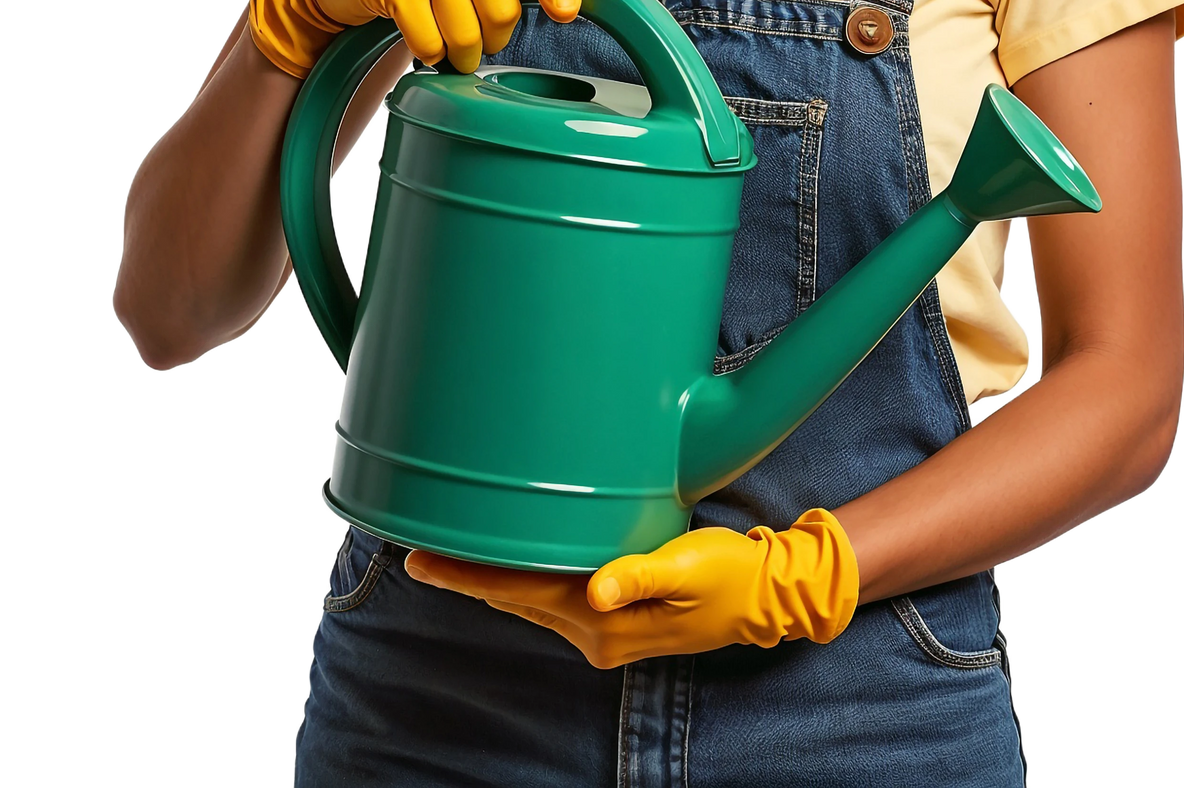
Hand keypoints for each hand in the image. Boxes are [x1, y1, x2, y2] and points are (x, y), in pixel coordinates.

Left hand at [402, 510, 859, 668]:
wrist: (767, 594)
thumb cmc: (730, 572)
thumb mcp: (689, 567)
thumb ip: (638, 576)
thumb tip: (596, 590)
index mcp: (605, 620)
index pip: (521, 591)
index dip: (469, 575)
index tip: (422, 562)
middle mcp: (596, 630)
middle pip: (515, 597)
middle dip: (467, 575)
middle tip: (416, 552)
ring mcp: (604, 625)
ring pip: (529, 596)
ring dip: (491, 576)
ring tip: (449, 554)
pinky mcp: (615, 611)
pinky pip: (552, 594)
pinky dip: (522, 578)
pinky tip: (509, 561)